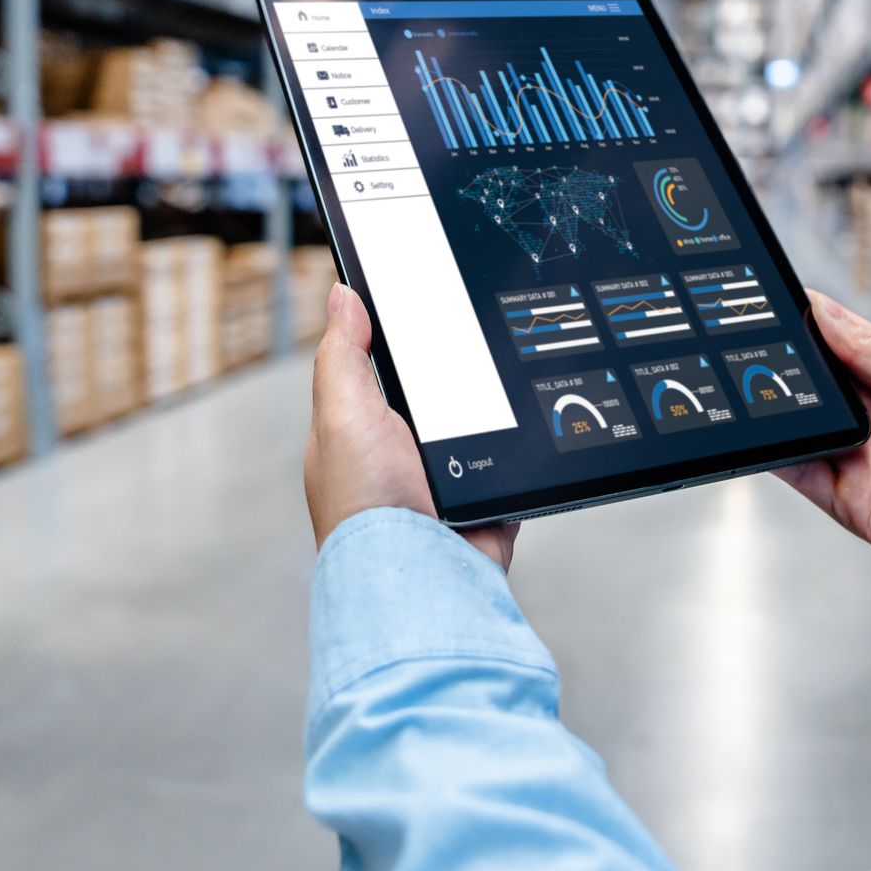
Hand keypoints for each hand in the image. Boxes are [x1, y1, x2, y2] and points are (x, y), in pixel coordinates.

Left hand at [306, 283, 516, 570]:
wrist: (421, 576)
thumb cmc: (366, 506)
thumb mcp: (343, 412)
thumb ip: (343, 354)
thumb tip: (341, 294)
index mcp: (359, 432)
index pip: (379, 370)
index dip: (400, 337)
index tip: (431, 300)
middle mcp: (399, 459)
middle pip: (436, 394)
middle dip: (457, 374)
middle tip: (480, 339)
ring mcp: (444, 484)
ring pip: (479, 426)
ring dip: (493, 415)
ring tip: (507, 384)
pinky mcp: (484, 505)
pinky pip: (512, 467)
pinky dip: (521, 455)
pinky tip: (528, 433)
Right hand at [780, 292, 870, 603]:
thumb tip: (822, 308)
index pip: (829, 341)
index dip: (799, 323)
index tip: (765, 303)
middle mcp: (864, 413)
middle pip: (804, 381)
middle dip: (776, 365)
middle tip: (749, 346)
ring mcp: (852, 454)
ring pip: (794, 424)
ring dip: (771, 408)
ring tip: (749, 387)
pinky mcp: (844, 497)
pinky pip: (796, 471)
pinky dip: (774, 454)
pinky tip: (761, 436)